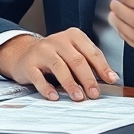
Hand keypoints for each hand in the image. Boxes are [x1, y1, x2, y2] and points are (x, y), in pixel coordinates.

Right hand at [0, 28, 118, 101]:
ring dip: (71, 84)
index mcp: (73, 36)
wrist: (23, 52)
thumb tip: (108, 79)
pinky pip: (39, 77)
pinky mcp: (29, 64)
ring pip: (59, 67)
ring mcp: (42, 51)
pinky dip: (47, 88)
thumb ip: (88, 63)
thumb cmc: (54, 55)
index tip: (111, 79)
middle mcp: (58, 41)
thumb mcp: (72, 53)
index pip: (91, 52)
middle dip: (88, 79)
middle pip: (77, 60)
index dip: (103, 67)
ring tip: (79, 97)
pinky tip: (54, 96)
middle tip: (95, 93)